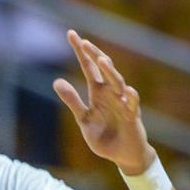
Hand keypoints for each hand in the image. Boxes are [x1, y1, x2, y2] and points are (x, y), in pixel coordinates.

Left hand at [53, 30, 153, 173]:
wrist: (123, 155)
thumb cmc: (104, 136)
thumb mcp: (83, 118)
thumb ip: (72, 100)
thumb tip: (56, 81)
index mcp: (98, 93)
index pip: (88, 68)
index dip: (81, 52)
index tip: (71, 34)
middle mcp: (111, 93)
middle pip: (103, 70)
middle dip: (94, 56)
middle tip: (83, 42)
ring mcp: (123, 103)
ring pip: (118, 83)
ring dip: (111, 72)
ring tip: (101, 60)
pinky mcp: (132, 117)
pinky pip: (133, 105)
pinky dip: (131, 98)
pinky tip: (128, 90)